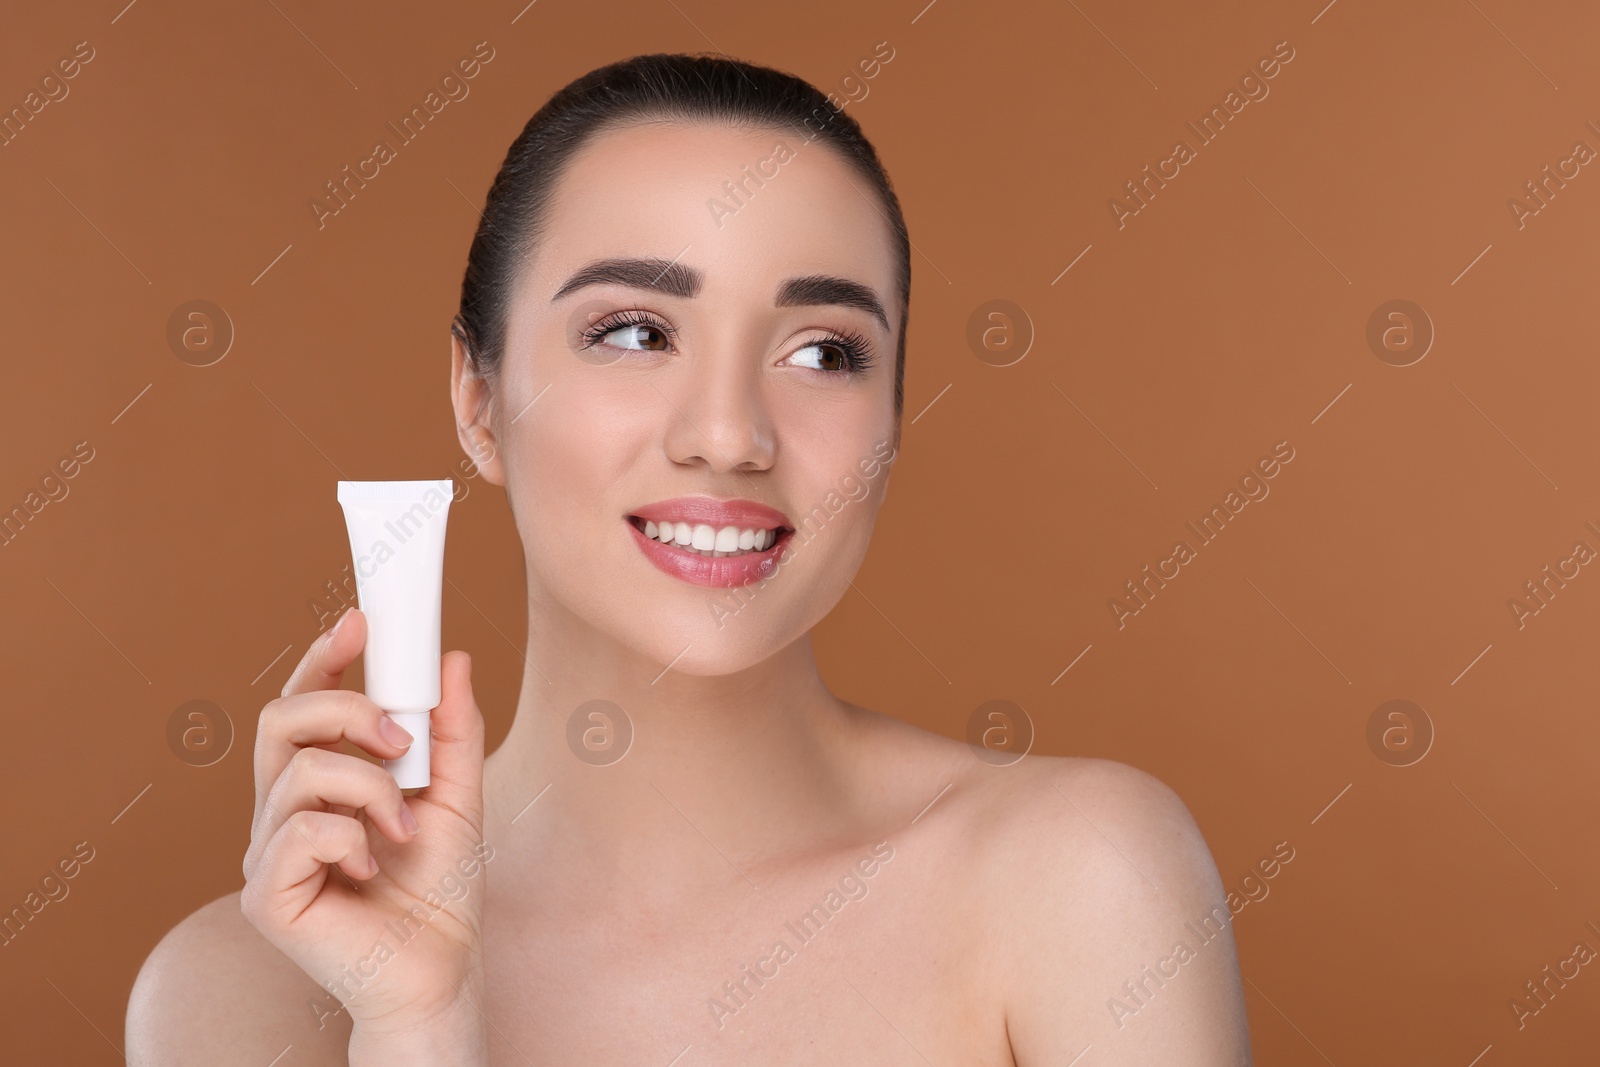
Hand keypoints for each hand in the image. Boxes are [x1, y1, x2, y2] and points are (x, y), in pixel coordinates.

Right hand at [240, 608, 489, 1055]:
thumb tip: (454, 660)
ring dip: (369, 788)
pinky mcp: (265, 895)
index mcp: (318, 785)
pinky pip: (299, 830)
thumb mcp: (458, 795)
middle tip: (400, 739)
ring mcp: (266, 854)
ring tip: (404, 824)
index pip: (303, 707)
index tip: (360, 623)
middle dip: (345, 711)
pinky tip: (373, 865)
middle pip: (280, 721)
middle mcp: (281, 813)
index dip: (323, 659)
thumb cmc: (439, 891)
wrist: (442, 968)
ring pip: (299, 774)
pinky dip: (352, 836)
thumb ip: (453, 731)